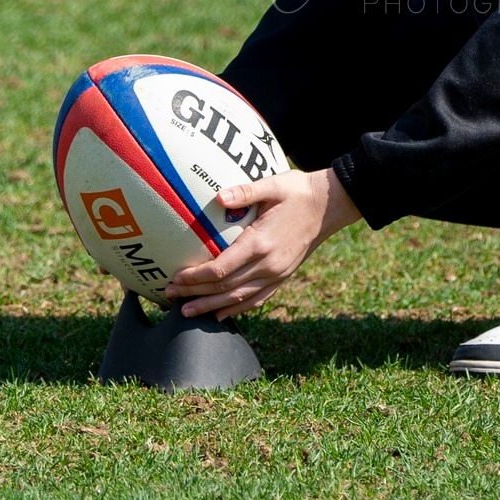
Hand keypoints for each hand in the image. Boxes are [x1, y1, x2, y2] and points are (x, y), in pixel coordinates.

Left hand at [164, 168, 361, 321]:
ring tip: (187, 311)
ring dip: (211, 306)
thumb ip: (245, 192)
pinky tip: (221, 314)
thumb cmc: (299, 191)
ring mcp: (277, 274)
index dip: (196, 277)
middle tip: (170, 295)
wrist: (329, 206)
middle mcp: (268, 265)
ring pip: (239, 298)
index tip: (176, 277)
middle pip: (225, 288)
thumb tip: (219, 197)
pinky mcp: (283, 276)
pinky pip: (257, 298)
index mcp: (261, 244)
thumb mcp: (273, 185)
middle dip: (195, 294)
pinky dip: (237, 308)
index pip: (221, 269)